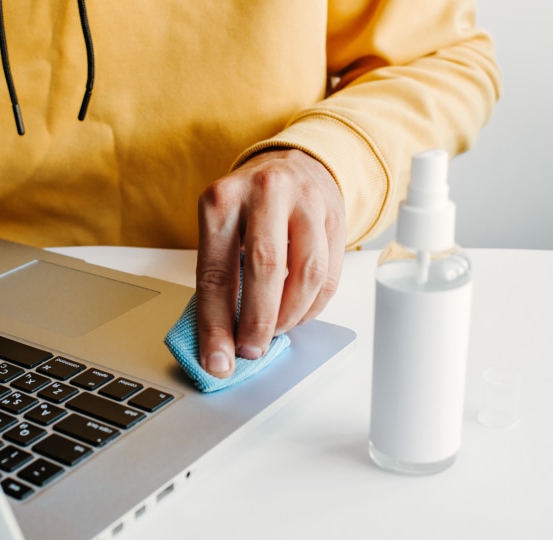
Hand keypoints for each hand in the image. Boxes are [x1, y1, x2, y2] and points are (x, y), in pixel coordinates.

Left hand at [196, 148, 344, 377]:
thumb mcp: (221, 227)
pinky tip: (297, 314)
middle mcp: (264, 193)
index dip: (216, 325)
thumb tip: (220, 340)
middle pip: (264, 269)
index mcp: (221, 200)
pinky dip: (313, 306)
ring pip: (305, 274)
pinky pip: (329, 274)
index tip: (218, 360)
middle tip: (251, 349)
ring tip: (275, 329)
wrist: (291, 165)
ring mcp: (305, 201)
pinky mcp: (335, 215)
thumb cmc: (249, 207)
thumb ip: (221, 275)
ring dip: (289, 315)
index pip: (216, 273)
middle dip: (257, 322)